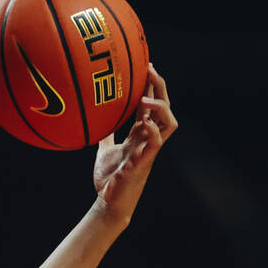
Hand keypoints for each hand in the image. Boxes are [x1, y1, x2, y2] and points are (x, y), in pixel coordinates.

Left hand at [92, 64, 176, 222]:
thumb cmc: (109, 178)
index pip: (150, 104)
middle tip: (150, 68)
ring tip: (147, 97)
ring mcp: (148, 149)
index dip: (151, 85)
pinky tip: (144, 121)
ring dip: (161, 107)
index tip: (145, 66)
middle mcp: (148, 138)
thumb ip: (105, 135)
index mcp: (139, 134)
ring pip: (169, 122)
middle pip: (163, 106)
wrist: (108, 201)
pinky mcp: (145, 161)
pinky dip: (153, 130)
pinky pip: (157, 142)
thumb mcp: (104, 150)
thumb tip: (97, 119)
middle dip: (159, 86)